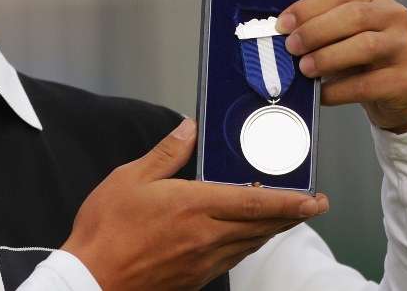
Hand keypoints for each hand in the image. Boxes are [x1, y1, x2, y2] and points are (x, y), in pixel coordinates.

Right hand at [61, 119, 328, 289]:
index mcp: (194, 206)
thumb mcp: (129, 179)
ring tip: (284, 215)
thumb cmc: (106, 229)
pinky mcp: (195, 277)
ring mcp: (203, 261)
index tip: (314, 198)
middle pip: (262, 225)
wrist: (92, 280)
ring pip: (250, 243)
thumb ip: (166, 154)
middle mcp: (207, 236)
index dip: (290, 201)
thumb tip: (189, 129)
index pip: (255, 202)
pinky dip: (248, 243)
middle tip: (314, 205)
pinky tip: (244, 236)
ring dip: (272, 229)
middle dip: (292, 215)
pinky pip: (232, 257)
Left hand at [276, 0, 406, 133]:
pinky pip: (367, 84)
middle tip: (291, 47)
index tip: (283, 25)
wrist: (402, 88)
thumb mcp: (343, 32)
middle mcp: (394, 15)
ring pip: (365, 45)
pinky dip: (338, 90)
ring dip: (327, 57)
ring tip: (305, 69)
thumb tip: (283, 35)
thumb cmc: (364, 55)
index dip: (307, 7)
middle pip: (353, 15)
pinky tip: (322, 93)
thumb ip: (318, 26)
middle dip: (315, 31)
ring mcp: (405, 46)